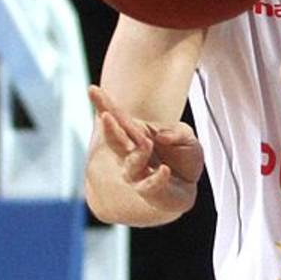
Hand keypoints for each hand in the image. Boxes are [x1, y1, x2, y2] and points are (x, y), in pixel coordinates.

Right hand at [88, 85, 202, 215]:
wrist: (187, 186)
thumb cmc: (182, 159)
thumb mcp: (187, 139)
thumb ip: (179, 134)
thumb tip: (162, 136)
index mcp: (137, 134)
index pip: (120, 117)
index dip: (105, 104)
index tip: (93, 90)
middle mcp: (132, 152)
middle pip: (117, 138)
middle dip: (110, 128)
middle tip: (106, 116)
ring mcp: (138, 172)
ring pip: (131, 162)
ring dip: (138, 153)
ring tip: (148, 143)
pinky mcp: (149, 190)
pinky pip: (151, 185)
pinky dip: (158, 178)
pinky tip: (165, 171)